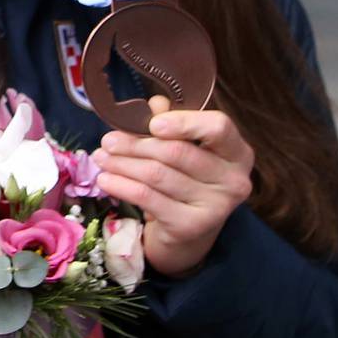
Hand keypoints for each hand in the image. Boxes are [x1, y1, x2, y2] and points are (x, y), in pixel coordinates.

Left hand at [92, 96, 254, 276]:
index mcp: (237, 152)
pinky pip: (148, 198)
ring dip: (122, 164)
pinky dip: (121, 185)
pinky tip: (105, 179)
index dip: (184, 122)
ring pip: (157, 175)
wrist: (187, 233)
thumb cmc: (186, 182)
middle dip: (136, 144)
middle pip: (178, 152)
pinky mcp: (191, 226)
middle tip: (108, 140)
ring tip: (100, 157)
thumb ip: (171, 124)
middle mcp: (234, 180)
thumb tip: (155, 104)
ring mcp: (216, 206)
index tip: (152, 124)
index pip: (218, 128)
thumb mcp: (183, 149)